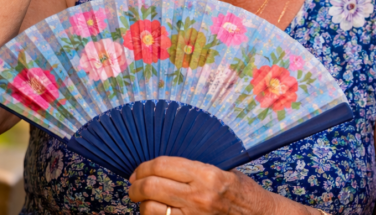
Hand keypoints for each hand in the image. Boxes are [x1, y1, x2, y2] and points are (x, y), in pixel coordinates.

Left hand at [128, 156, 274, 214]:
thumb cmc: (242, 193)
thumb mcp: (224, 171)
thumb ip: (196, 168)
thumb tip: (164, 164)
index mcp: (207, 175)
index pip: (163, 165)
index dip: (144, 166)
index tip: (139, 170)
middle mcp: (198, 196)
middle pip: (151, 186)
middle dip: (135, 185)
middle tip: (134, 185)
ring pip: (150, 208)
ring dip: (141, 204)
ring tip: (143, 200)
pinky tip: (155, 212)